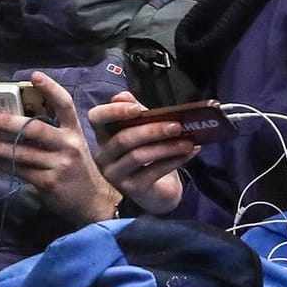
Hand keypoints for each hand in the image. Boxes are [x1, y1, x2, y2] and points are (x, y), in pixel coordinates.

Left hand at [0, 71, 119, 223]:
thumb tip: (18, 121)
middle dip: (9, 122)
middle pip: (36, 128)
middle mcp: (68, 144)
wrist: (93, 202)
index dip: (50, 88)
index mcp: (74, 131)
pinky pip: (19, 170)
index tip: (34, 75)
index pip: (64, 104)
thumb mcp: (73, 146)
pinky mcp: (49, 182)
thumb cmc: (78, 171)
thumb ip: (53, 133)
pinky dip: (0, 165)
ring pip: (22, 152)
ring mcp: (59, 164)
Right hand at [89, 92, 197, 215]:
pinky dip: (174, 161)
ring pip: (139, 156)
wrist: (157, 190)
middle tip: (177, 125)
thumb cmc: (148, 156)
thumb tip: (124, 96)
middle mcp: (104, 156)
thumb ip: (136, 113)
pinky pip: (153, 172)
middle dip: (152, 130)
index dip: (112, 111)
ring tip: (188, 141)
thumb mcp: (143, 131)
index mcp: (104, 136)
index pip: (96, 118)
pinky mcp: (132, 189)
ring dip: (167, 147)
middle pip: (123, 139)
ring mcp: (115, 174)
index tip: (136, 108)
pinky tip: (190, 152)